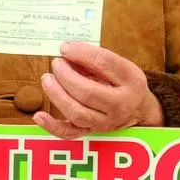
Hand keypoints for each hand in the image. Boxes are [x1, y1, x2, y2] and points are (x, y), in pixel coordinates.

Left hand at [33, 42, 162, 138]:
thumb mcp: (121, 65)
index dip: (81, 53)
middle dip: (66, 75)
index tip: (65, 47)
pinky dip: (52, 126)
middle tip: (56, 63)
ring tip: (47, 79)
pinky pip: (70, 133)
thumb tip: (67, 51)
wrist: (141, 111)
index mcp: (131, 80)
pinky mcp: (92, 132)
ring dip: (57, 95)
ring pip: (77, 112)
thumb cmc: (126, 83)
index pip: (104, 63)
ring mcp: (105, 121)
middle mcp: (120, 104)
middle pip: (88, 91)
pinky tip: (39, 115)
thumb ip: (96, 59)